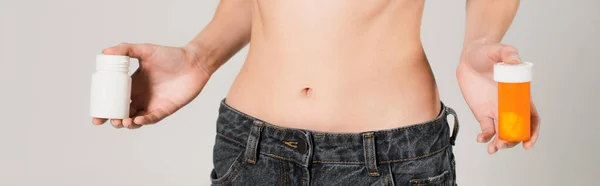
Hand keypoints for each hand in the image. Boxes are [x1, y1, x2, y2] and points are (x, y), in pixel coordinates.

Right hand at [92, 43, 211, 128]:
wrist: (194, 62)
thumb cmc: (171, 55)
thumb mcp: (146, 50)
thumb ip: (126, 49)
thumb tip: (105, 52)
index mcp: (133, 85)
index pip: (115, 100)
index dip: (105, 109)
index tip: (96, 115)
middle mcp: (142, 96)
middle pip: (123, 113)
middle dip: (114, 120)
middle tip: (107, 120)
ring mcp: (153, 104)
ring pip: (136, 119)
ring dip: (127, 123)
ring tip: (123, 121)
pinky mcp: (165, 109)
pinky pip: (152, 118)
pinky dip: (144, 120)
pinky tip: (137, 119)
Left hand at [456, 42, 539, 153]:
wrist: (470, 56)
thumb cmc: (489, 52)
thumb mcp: (500, 50)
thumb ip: (508, 53)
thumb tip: (515, 60)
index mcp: (520, 95)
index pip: (532, 118)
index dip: (533, 132)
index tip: (528, 142)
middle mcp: (510, 106)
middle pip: (517, 130)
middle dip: (514, 141)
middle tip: (503, 144)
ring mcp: (496, 110)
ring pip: (502, 133)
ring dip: (500, 143)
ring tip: (493, 148)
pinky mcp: (482, 112)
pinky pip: (486, 129)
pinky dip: (485, 137)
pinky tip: (480, 139)